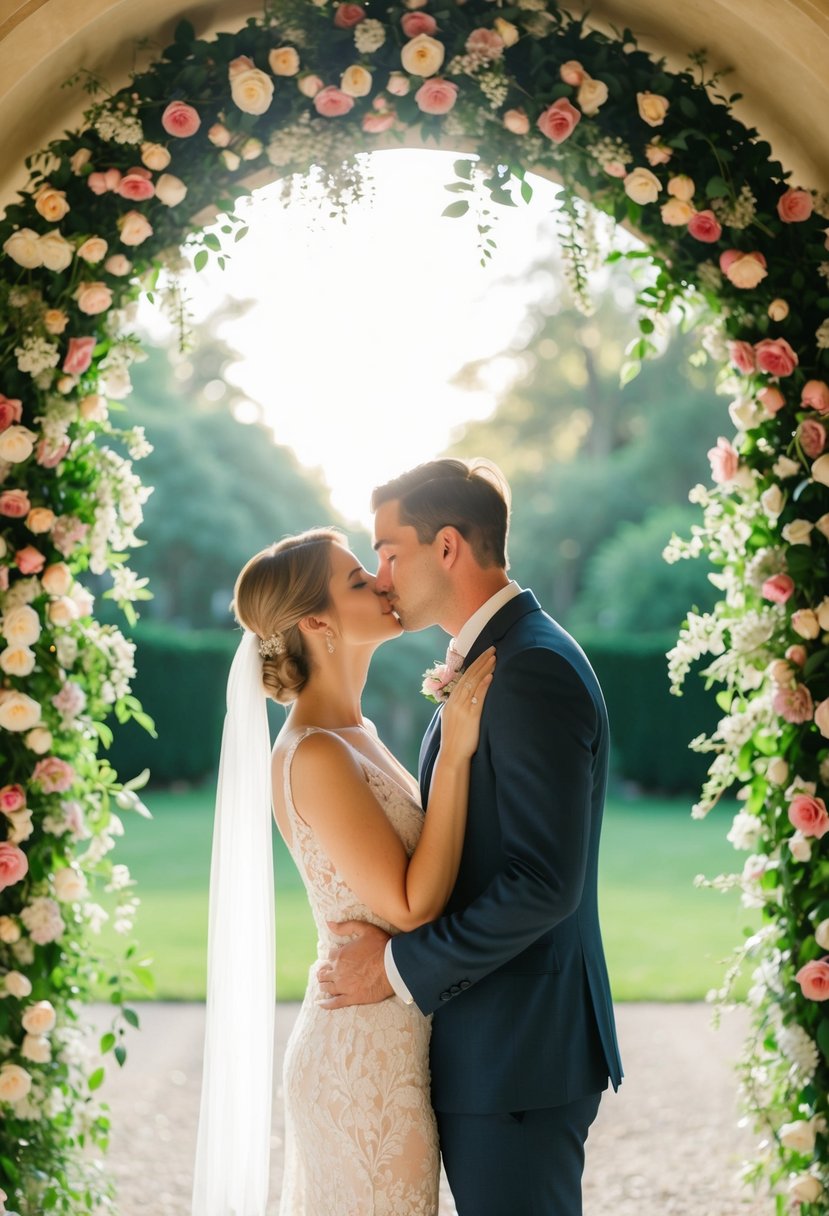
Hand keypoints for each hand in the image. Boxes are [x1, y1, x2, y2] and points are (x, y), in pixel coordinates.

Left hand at [317, 920, 392, 1008]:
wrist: (394, 966)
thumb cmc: (381, 946)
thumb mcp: (364, 929)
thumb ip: (345, 926)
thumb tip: (328, 923)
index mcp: (339, 955)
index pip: (330, 956)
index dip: (334, 957)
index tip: (337, 959)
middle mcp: (338, 971)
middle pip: (324, 973)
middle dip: (324, 972)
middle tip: (326, 973)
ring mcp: (344, 986)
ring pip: (327, 987)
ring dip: (324, 985)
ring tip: (324, 985)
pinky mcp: (351, 998)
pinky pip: (334, 1003)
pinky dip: (326, 1004)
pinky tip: (321, 1003)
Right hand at [440, 646, 495, 761]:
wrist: (452, 755)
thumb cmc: (455, 739)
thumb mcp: (452, 719)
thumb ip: (459, 706)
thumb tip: (468, 696)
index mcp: (451, 702)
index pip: (463, 677)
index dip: (475, 664)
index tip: (484, 654)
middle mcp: (455, 702)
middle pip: (469, 676)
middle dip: (481, 661)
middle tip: (492, 649)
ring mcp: (463, 708)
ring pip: (474, 683)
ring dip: (485, 669)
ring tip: (495, 658)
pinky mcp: (471, 716)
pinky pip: (478, 697)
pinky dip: (484, 685)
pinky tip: (491, 676)